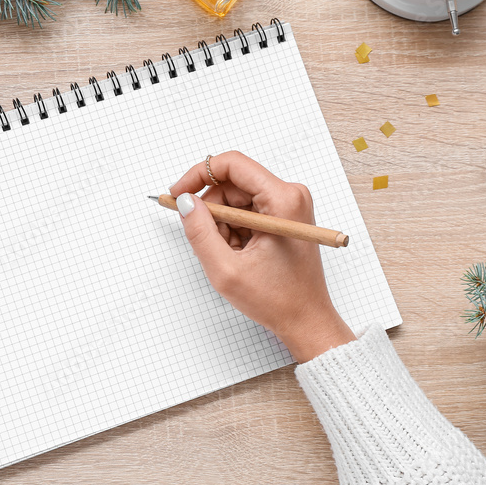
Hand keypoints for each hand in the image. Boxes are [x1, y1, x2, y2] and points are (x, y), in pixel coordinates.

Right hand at [169, 151, 354, 361]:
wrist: (306, 320)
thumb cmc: (277, 300)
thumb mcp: (226, 270)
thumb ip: (200, 232)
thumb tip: (185, 202)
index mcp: (282, 200)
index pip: (233, 164)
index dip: (199, 175)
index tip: (178, 194)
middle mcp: (290, 195)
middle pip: (233, 184)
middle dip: (212, 211)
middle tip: (206, 241)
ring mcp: (288, 205)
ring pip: (236, 200)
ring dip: (223, 225)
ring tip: (231, 256)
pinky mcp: (284, 216)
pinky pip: (246, 212)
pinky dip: (234, 231)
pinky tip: (240, 255)